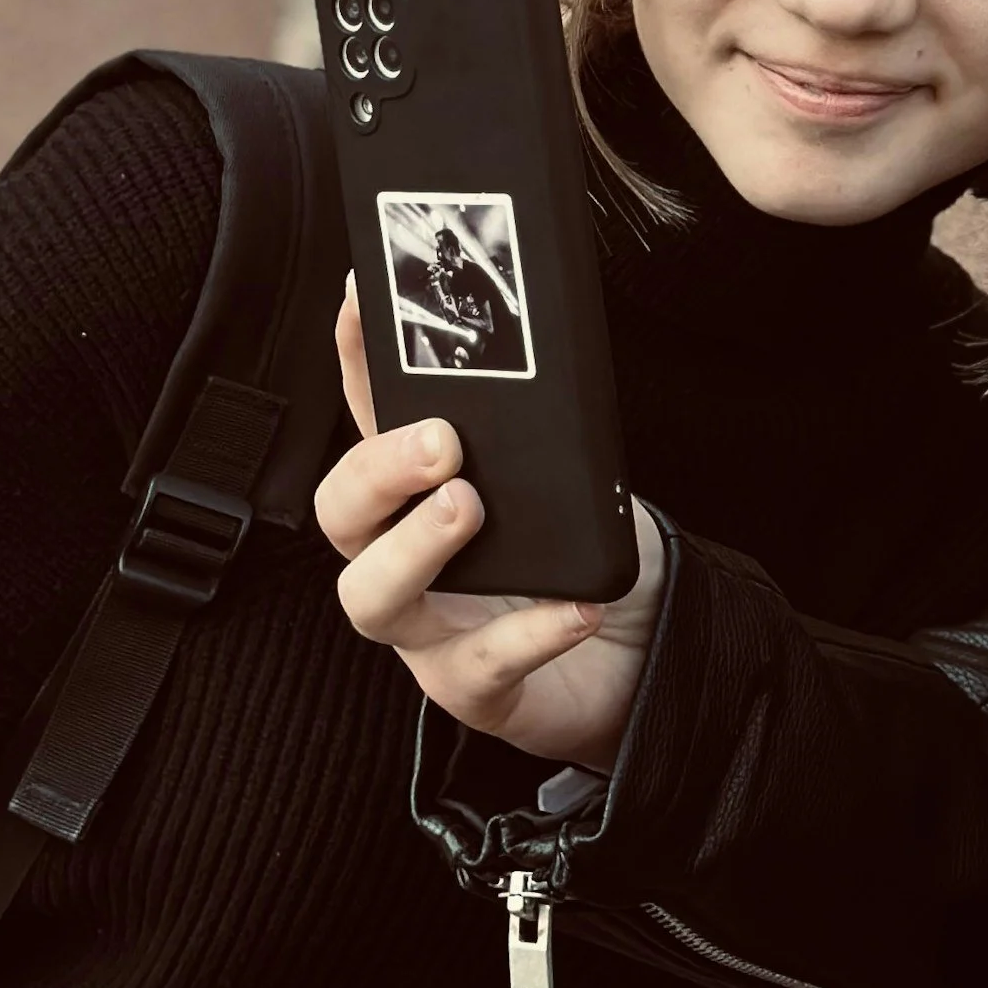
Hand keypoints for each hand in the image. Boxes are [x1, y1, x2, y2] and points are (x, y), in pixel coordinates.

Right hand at [317, 287, 661, 767]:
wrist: (645, 658)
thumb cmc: (590, 561)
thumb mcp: (573, 480)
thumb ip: (545, 433)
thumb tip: (547, 351)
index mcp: (422, 496)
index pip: (371, 417)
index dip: (354, 358)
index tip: (362, 296)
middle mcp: (408, 560)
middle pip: (342, 514)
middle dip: (377, 470)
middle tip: (440, 440)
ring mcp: (432, 631)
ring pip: (372, 598)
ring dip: (415, 547)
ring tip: (468, 507)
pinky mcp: (476, 692)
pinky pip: (479, 669)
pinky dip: (525, 634)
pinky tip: (572, 608)